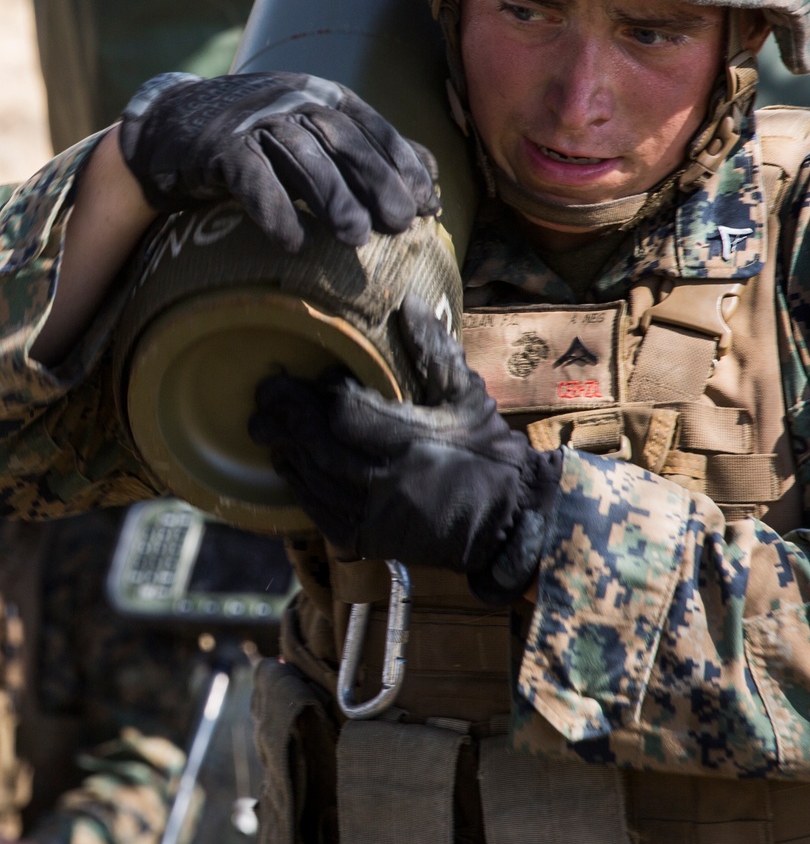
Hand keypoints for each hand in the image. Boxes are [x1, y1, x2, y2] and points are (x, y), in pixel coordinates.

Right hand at [118, 71, 438, 251]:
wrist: (170, 127)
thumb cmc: (258, 139)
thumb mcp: (314, 135)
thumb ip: (367, 153)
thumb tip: (433, 185)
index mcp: (322, 95)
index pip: (373, 126)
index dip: (403, 164)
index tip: (426, 204)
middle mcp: (291, 97)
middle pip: (342, 138)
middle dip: (376, 180)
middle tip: (399, 223)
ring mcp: (251, 118)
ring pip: (301, 154)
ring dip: (332, 197)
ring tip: (355, 238)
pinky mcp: (216, 145)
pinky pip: (250, 176)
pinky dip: (274, 210)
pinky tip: (293, 242)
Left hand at [250, 296, 563, 602]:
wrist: (506, 521)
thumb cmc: (489, 452)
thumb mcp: (467, 396)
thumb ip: (434, 351)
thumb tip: (410, 303)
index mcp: (414, 441)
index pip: (348, 413)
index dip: (326, 392)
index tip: (320, 376)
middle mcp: (388, 482)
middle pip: (319, 445)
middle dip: (289, 416)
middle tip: (268, 393)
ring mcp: (375, 516)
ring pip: (313, 478)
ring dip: (288, 448)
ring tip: (270, 423)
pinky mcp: (369, 540)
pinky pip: (318, 512)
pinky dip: (299, 485)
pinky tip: (289, 464)